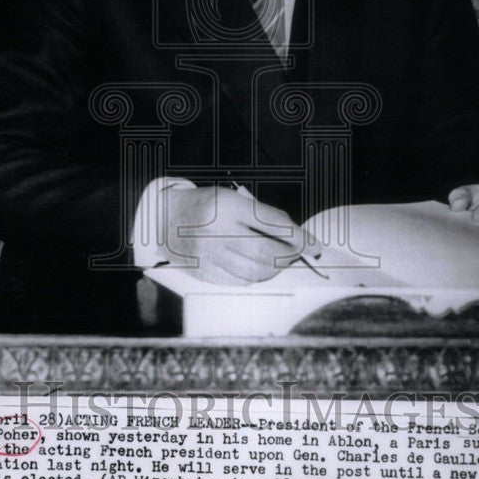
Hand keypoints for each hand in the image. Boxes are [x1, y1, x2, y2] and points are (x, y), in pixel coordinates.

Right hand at [163, 185, 319, 284]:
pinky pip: (239, 281)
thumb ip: (261, 215)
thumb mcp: (231, 197)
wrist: (163, 219)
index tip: (314, 245)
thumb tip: (295, 237)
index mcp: (228, 206)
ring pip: (255, 272)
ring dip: (275, 269)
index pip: (274, 224)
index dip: (300, 237)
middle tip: (297, 254)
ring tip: (280, 261)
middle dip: (290, 257)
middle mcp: (217, 231)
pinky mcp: (203, 272)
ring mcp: (209, 255)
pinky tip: (258, 268)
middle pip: (267, 254)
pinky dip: (256, 277)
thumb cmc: (204, 206)